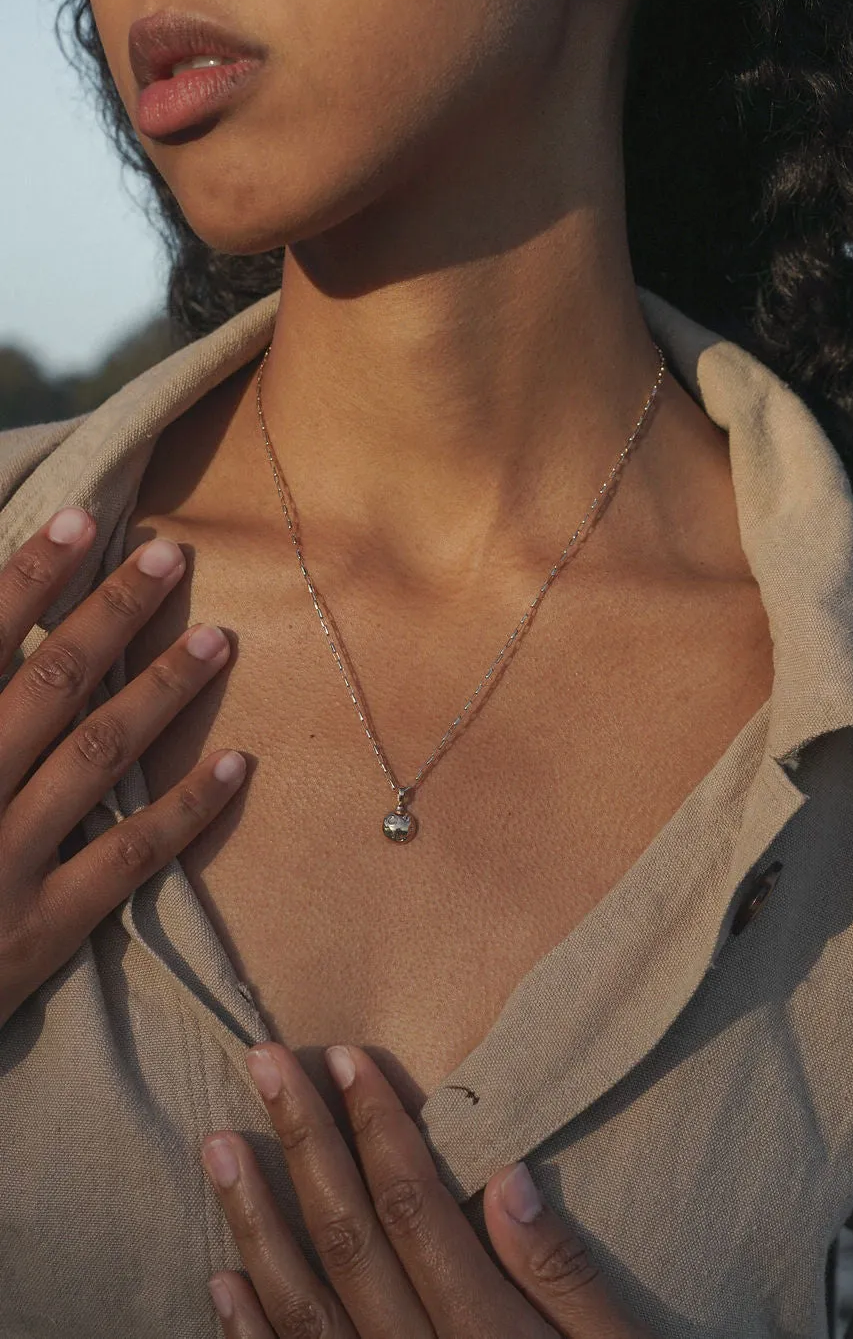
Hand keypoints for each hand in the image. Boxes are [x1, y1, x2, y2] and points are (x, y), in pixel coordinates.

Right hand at [0, 506, 246, 1028]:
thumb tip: (5, 645)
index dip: (29, 577)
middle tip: (171, 559)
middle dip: (110, 613)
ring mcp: (4, 862)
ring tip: (218, 638)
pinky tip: (237, 764)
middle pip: (48, 685)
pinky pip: (129, 859)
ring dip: (161, 690)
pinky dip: (187, 809)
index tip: (81, 518)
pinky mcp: (43, 928)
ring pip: (97, 755)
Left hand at [202, 1041, 657, 1337]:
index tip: (346, 1058)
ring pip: (302, 1307)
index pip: (415, 1208)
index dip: (377, 1126)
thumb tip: (508, 1175)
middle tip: (263, 1063)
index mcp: (485, 1334)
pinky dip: (248, 1334)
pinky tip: (221, 1279)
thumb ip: (564, 1275)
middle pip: (349, 1240)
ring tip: (218, 1145)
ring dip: (255, 1221)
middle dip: (303, 1144)